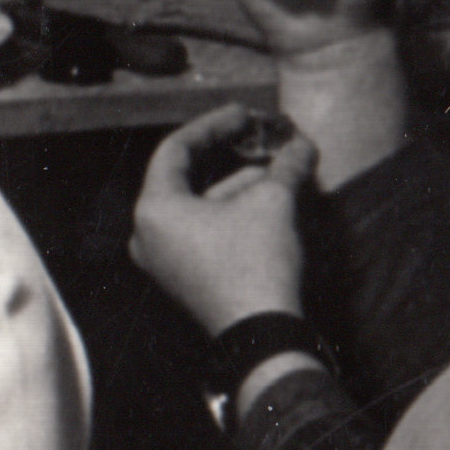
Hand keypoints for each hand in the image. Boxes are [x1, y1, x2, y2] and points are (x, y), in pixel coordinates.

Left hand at [130, 106, 315, 332]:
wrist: (263, 334)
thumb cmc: (256, 263)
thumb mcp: (274, 201)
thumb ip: (285, 165)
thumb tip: (302, 145)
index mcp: (154, 209)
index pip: (176, 149)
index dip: (213, 125)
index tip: (244, 115)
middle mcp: (148, 234)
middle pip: (187, 177)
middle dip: (230, 156)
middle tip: (262, 138)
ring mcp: (163, 260)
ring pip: (199, 205)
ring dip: (238, 184)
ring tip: (277, 168)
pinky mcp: (184, 278)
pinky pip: (202, 231)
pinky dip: (231, 211)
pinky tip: (268, 199)